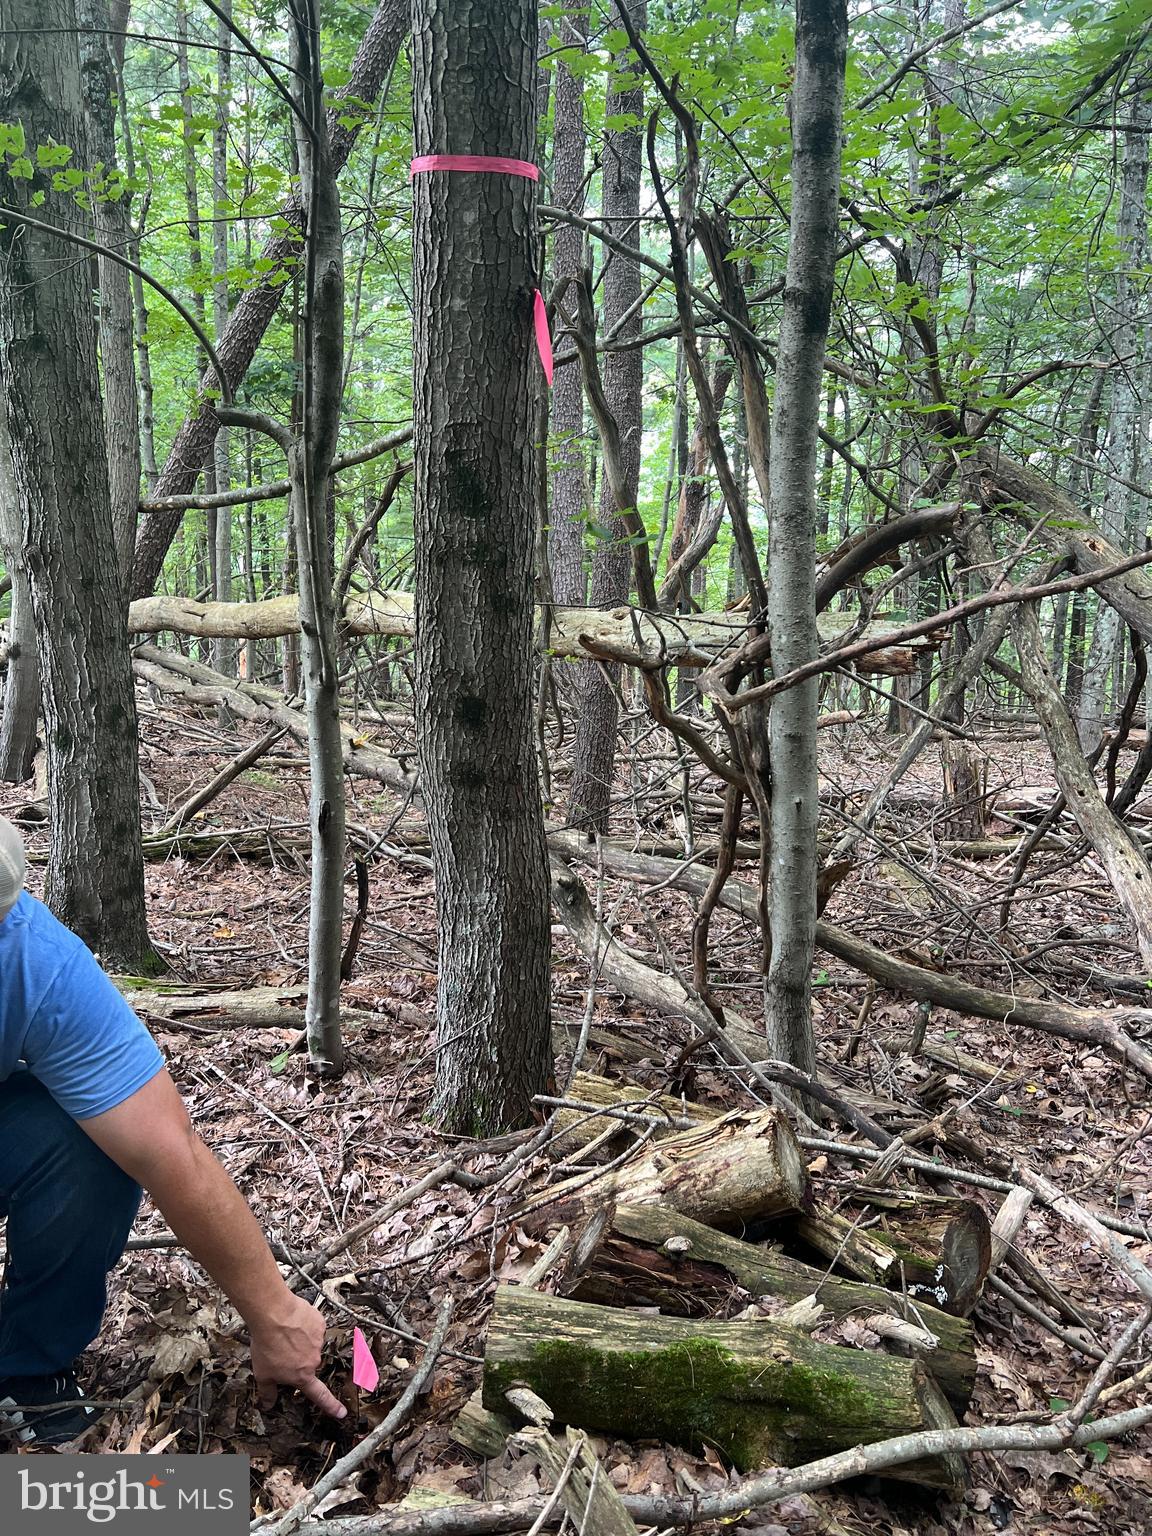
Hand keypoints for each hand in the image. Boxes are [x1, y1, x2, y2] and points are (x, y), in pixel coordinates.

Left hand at [249, 1294, 347, 1419]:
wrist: (274, 1314)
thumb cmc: (267, 1344)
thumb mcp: (262, 1374)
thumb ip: (268, 1392)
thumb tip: (268, 1405)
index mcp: (302, 1375)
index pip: (320, 1395)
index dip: (331, 1406)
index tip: (341, 1413)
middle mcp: (314, 1360)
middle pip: (308, 1363)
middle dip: (298, 1359)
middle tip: (282, 1350)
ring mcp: (319, 1341)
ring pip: (310, 1344)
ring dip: (300, 1341)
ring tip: (284, 1333)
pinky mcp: (319, 1323)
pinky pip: (313, 1327)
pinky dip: (304, 1326)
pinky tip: (293, 1322)